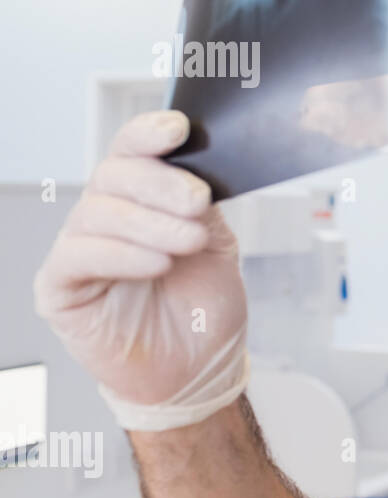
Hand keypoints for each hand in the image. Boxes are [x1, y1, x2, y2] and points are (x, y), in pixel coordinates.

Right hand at [33, 110, 247, 409]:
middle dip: (159, 182)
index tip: (178, 130)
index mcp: (141, 199)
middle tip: (197, 201)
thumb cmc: (203, 306)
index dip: (148, 134)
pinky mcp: (60, 288)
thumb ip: (202, 206)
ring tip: (189, 241)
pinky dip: (122, 254)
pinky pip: (80, 256)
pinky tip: (157, 263)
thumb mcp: (217, 244)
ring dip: (150, 223)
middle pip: (114, 175)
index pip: (131, 151)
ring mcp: (79, 250)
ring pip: (99, 213)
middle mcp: (104, 217)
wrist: (200, 367)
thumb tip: (196, 170)